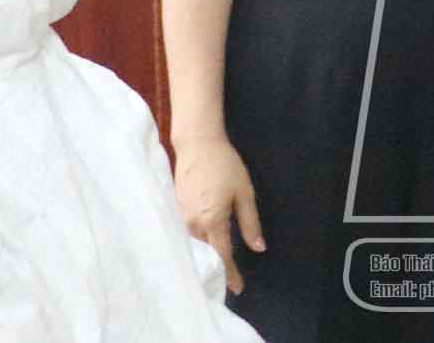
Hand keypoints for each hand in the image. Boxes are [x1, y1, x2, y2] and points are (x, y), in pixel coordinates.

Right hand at [174, 137, 263, 294]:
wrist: (197, 145)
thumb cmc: (225, 166)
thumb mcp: (245, 193)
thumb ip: (250, 222)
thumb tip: (259, 247)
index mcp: (212, 220)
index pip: (222, 254)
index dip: (230, 273)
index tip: (238, 288)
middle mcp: (192, 224)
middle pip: (206, 252)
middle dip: (216, 268)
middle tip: (228, 282)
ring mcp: (180, 218)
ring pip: (195, 244)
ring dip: (206, 255)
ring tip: (216, 268)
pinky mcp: (175, 211)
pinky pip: (187, 234)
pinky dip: (197, 243)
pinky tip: (203, 247)